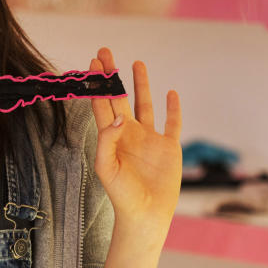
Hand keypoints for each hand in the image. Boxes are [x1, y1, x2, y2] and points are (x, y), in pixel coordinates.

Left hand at [89, 47, 182, 236]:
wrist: (145, 215)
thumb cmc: (121, 195)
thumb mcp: (106, 167)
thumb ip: (108, 140)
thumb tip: (119, 116)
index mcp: (111, 137)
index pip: (102, 104)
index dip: (97, 84)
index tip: (94, 63)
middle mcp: (128, 134)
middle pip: (119, 97)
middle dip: (112, 76)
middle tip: (105, 52)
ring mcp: (149, 139)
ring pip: (144, 104)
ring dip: (141, 84)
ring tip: (137, 62)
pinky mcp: (168, 147)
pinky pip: (171, 123)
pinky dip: (173, 109)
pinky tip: (171, 93)